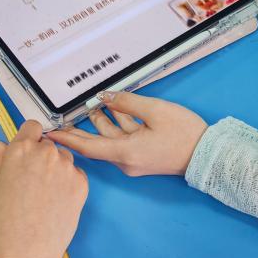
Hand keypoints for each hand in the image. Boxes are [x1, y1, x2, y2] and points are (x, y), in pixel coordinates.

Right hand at [0, 121, 87, 257]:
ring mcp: (67, 168)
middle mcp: (46, 153)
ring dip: (56, 169)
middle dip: (41, 157)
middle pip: (48, 144)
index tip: (27, 152)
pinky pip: (76, 175)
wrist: (25, 252)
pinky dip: (68, 184)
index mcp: (21, 149)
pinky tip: (56, 203)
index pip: (32, 127)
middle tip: (32, 182)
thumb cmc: (3, 222)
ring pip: (64, 159)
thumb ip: (0, 159)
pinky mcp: (82, 184)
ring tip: (44, 196)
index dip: (29, 139)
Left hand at [50, 91, 207, 177]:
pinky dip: (117, 125)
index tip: (50, 134)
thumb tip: (106, 97)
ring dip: (102, 122)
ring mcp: (134, 160)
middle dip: (80, 129)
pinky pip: (123, 140)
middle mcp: (126, 160)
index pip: (87, 147)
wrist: (207, 154)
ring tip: (94, 104)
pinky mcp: (142, 157)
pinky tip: (115, 110)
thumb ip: (127, 102)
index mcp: (126, 152)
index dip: (67, 139)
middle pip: (95, 144)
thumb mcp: (155, 111)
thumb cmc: (185, 135)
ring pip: (110, 139)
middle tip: (63, 119)